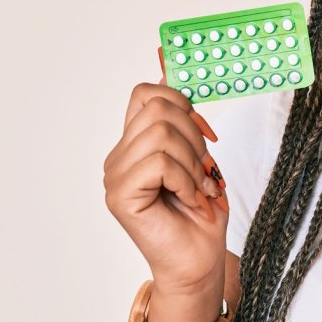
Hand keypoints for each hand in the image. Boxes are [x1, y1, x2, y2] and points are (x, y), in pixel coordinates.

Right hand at [103, 59, 230, 296]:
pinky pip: (160, 162)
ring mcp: (115, 175)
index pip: (145, 93)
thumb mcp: (199, 154)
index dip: (181, 102)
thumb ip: (181, 115)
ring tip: (198, 189)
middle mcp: (119, 156)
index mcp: (135, 143)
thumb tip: (167, 60)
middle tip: (204, 170)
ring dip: (193, 163)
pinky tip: (191, 200)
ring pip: (161, 133)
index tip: (206, 133)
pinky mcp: (120, 195)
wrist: (200, 261)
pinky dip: (187, 180)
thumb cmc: (201, 213)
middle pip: (157, 107)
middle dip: (194, 136)